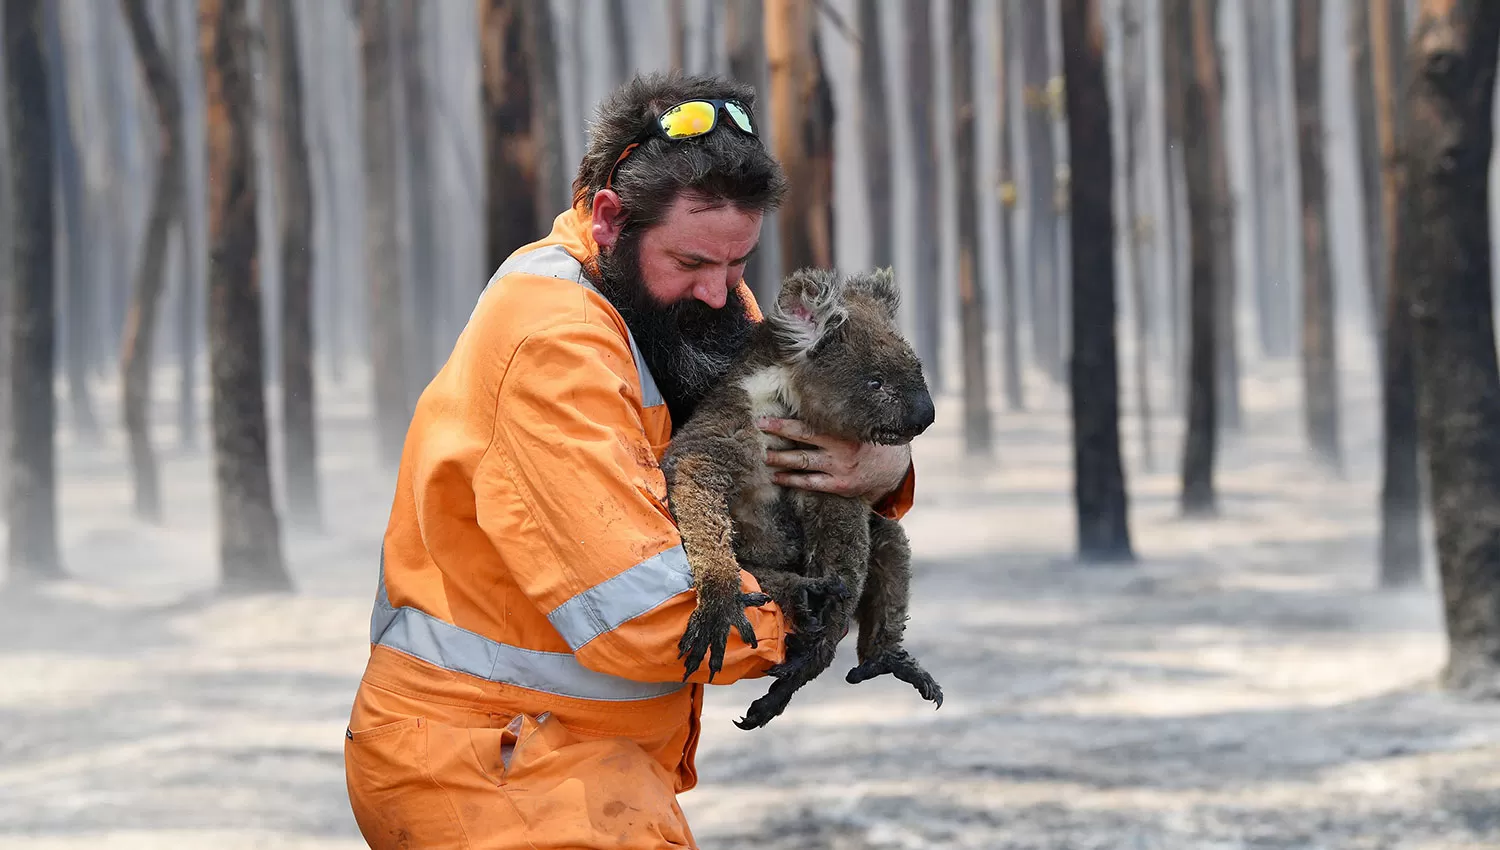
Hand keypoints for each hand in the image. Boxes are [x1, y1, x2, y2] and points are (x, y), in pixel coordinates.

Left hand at [757, 417, 911, 504]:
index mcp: (845, 429)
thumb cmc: (869, 440)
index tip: (764, 418)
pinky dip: (792, 480)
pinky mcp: (839, 485)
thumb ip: (839, 415)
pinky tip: (777, 476)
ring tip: (762, 455)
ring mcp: (839, 468)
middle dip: (778, 433)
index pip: (810, 423)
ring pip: (803, 462)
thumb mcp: (859, 423)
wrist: (893, 469)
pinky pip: (811, 483)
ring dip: (780, 459)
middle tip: (757, 428)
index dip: (785, 421)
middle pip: (803, 439)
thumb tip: (811, 393)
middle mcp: (841, 447)